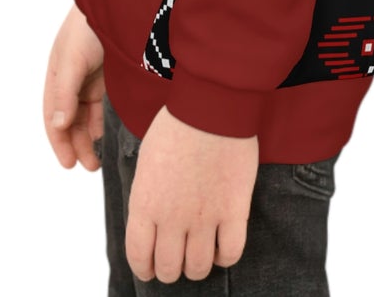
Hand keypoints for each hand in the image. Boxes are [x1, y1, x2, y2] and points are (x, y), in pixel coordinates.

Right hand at [43, 3, 105, 171]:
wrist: (120, 0)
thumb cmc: (89, 24)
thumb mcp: (73, 59)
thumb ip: (65, 93)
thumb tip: (58, 125)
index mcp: (57, 73)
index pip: (53, 114)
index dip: (59, 140)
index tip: (68, 163)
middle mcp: (72, 77)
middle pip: (69, 118)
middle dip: (76, 143)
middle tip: (88, 166)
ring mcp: (91, 76)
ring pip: (86, 114)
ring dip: (89, 136)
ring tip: (98, 157)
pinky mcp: (110, 75)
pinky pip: (102, 104)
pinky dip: (102, 121)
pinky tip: (105, 133)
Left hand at [125, 105, 258, 282]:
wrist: (210, 105)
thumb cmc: (176, 124)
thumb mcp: (146, 161)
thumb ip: (147, 196)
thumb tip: (150, 219)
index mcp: (145, 203)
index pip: (139, 257)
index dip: (144, 268)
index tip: (150, 267)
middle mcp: (172, 218)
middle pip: (169, 269)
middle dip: (171, 268)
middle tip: (177, 256)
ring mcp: (204, 217)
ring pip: (199, 267)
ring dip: (198, 265)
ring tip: (200, 251)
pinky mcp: (234, 211)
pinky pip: (231, 253)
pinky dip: (226, 256)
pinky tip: (223, 243)